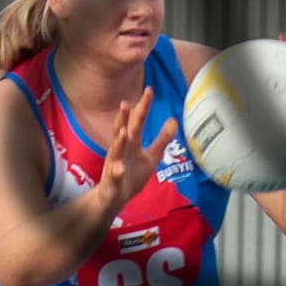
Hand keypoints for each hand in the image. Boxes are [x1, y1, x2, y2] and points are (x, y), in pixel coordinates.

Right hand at [95, 88, 173, 214]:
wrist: (115, 196)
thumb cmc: (132, 173)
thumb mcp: (151, 156)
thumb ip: (162, 139)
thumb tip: (174, 120)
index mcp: (131, 143)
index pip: (138, 121)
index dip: (143, 107)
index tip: (149, 89)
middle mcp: (121, 150)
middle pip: (123, 131)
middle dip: (124, 118)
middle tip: (126, 103)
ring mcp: (114, 164)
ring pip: (115, 151)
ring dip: (118, 140)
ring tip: (123, 130)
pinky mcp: (112, 180)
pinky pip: (114, 175)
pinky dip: (116, 171)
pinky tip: (119, 168)